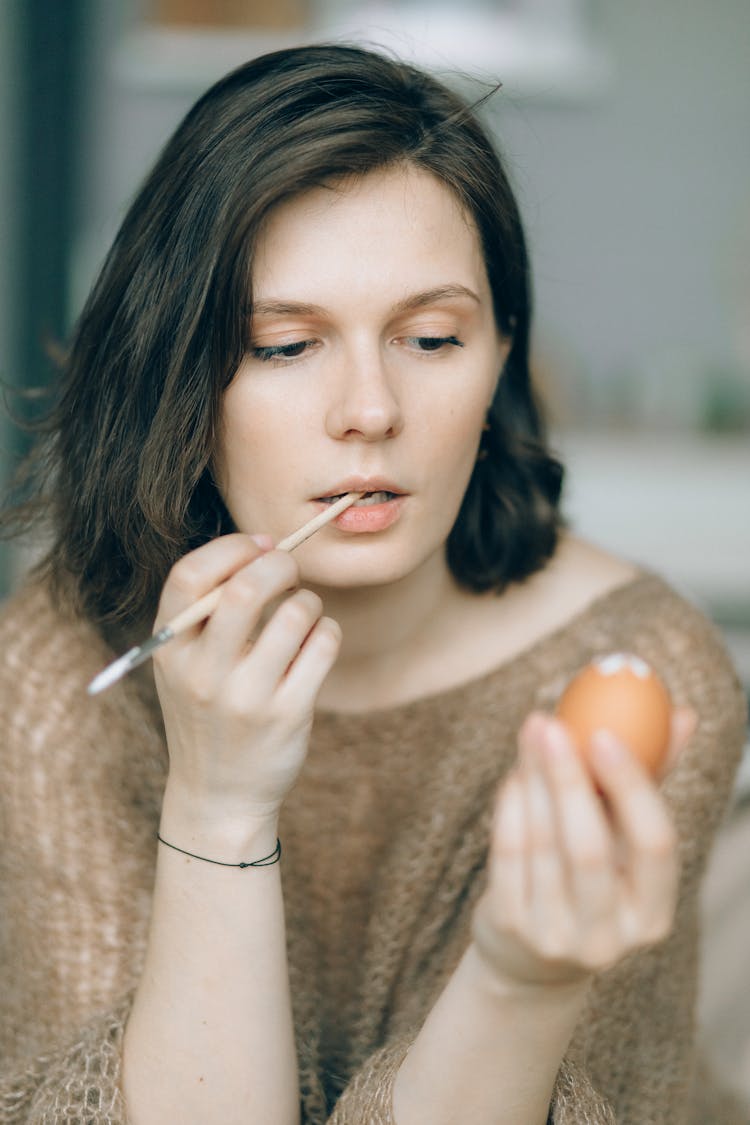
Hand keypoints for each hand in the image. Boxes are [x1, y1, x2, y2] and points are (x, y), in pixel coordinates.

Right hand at [152, 533, 341, 839]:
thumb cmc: (207, 711)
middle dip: (277, 564)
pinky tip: (317, 640)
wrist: (218, 795)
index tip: (257, 546)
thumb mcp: (184, 665)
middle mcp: (203, 673)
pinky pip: (323, 645)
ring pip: (294, 614)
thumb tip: (264, 548)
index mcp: (170, 651)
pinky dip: (327, 630)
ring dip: (308, 601)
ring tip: (303, 612)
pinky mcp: (287, 715)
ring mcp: (246, 697)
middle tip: (288, 569)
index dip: (230, 549)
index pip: (189, 577)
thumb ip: (207, 612)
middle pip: (245, 589)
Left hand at [471, 708, 695, 991]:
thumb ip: (651, 780)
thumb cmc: (594, 876)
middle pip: (589, 847)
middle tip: (551, 723)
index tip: (606, 733)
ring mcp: (555, 936)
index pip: (657, 845)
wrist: (532, 959)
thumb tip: (681, 714)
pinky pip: (507, 853)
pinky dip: (510, 806)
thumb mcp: (626, 842)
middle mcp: (609, 936)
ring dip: (533, 779)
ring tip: (532, 733)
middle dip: (567, 777)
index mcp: (654, 913)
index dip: (633, 787)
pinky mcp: (511, 927)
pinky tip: (515, 774)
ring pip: (541, 844)